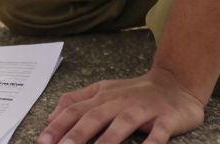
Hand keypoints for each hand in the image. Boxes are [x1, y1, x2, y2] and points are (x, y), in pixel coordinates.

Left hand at [37, 67, 205, 143]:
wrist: (177, 82)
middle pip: (95, 117)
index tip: (42, 142)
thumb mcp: (102, 91)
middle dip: (77, 135)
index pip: (75, 109)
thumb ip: (76, 101)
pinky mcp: (167, 119)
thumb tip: (51, 119)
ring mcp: (144, 110)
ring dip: (108, 140)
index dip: (58, 126)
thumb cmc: (134, 92)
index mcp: (102, 96)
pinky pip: (159, 133)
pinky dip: (152, 143)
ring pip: (123, 124)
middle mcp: (120, 101)